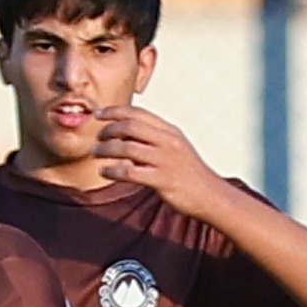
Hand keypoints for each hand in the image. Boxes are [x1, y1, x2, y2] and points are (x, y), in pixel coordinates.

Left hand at [91, 107, 226, 219]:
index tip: (98, 114)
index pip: (138, 113)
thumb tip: (124, 133)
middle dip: (108, 130)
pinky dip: (112, 170)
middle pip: (130, 127)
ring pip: (127, 148)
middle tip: (96, 137)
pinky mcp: (163, 180)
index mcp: (170, 131)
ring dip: (106, 149)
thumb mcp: (175, 147)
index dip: (114, 111)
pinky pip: (130, 172)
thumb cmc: (189, 173)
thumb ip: (153, 138)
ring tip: (96, 153)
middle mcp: (168, 142)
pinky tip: (104, 171)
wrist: (210, 195)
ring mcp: (166, 160)